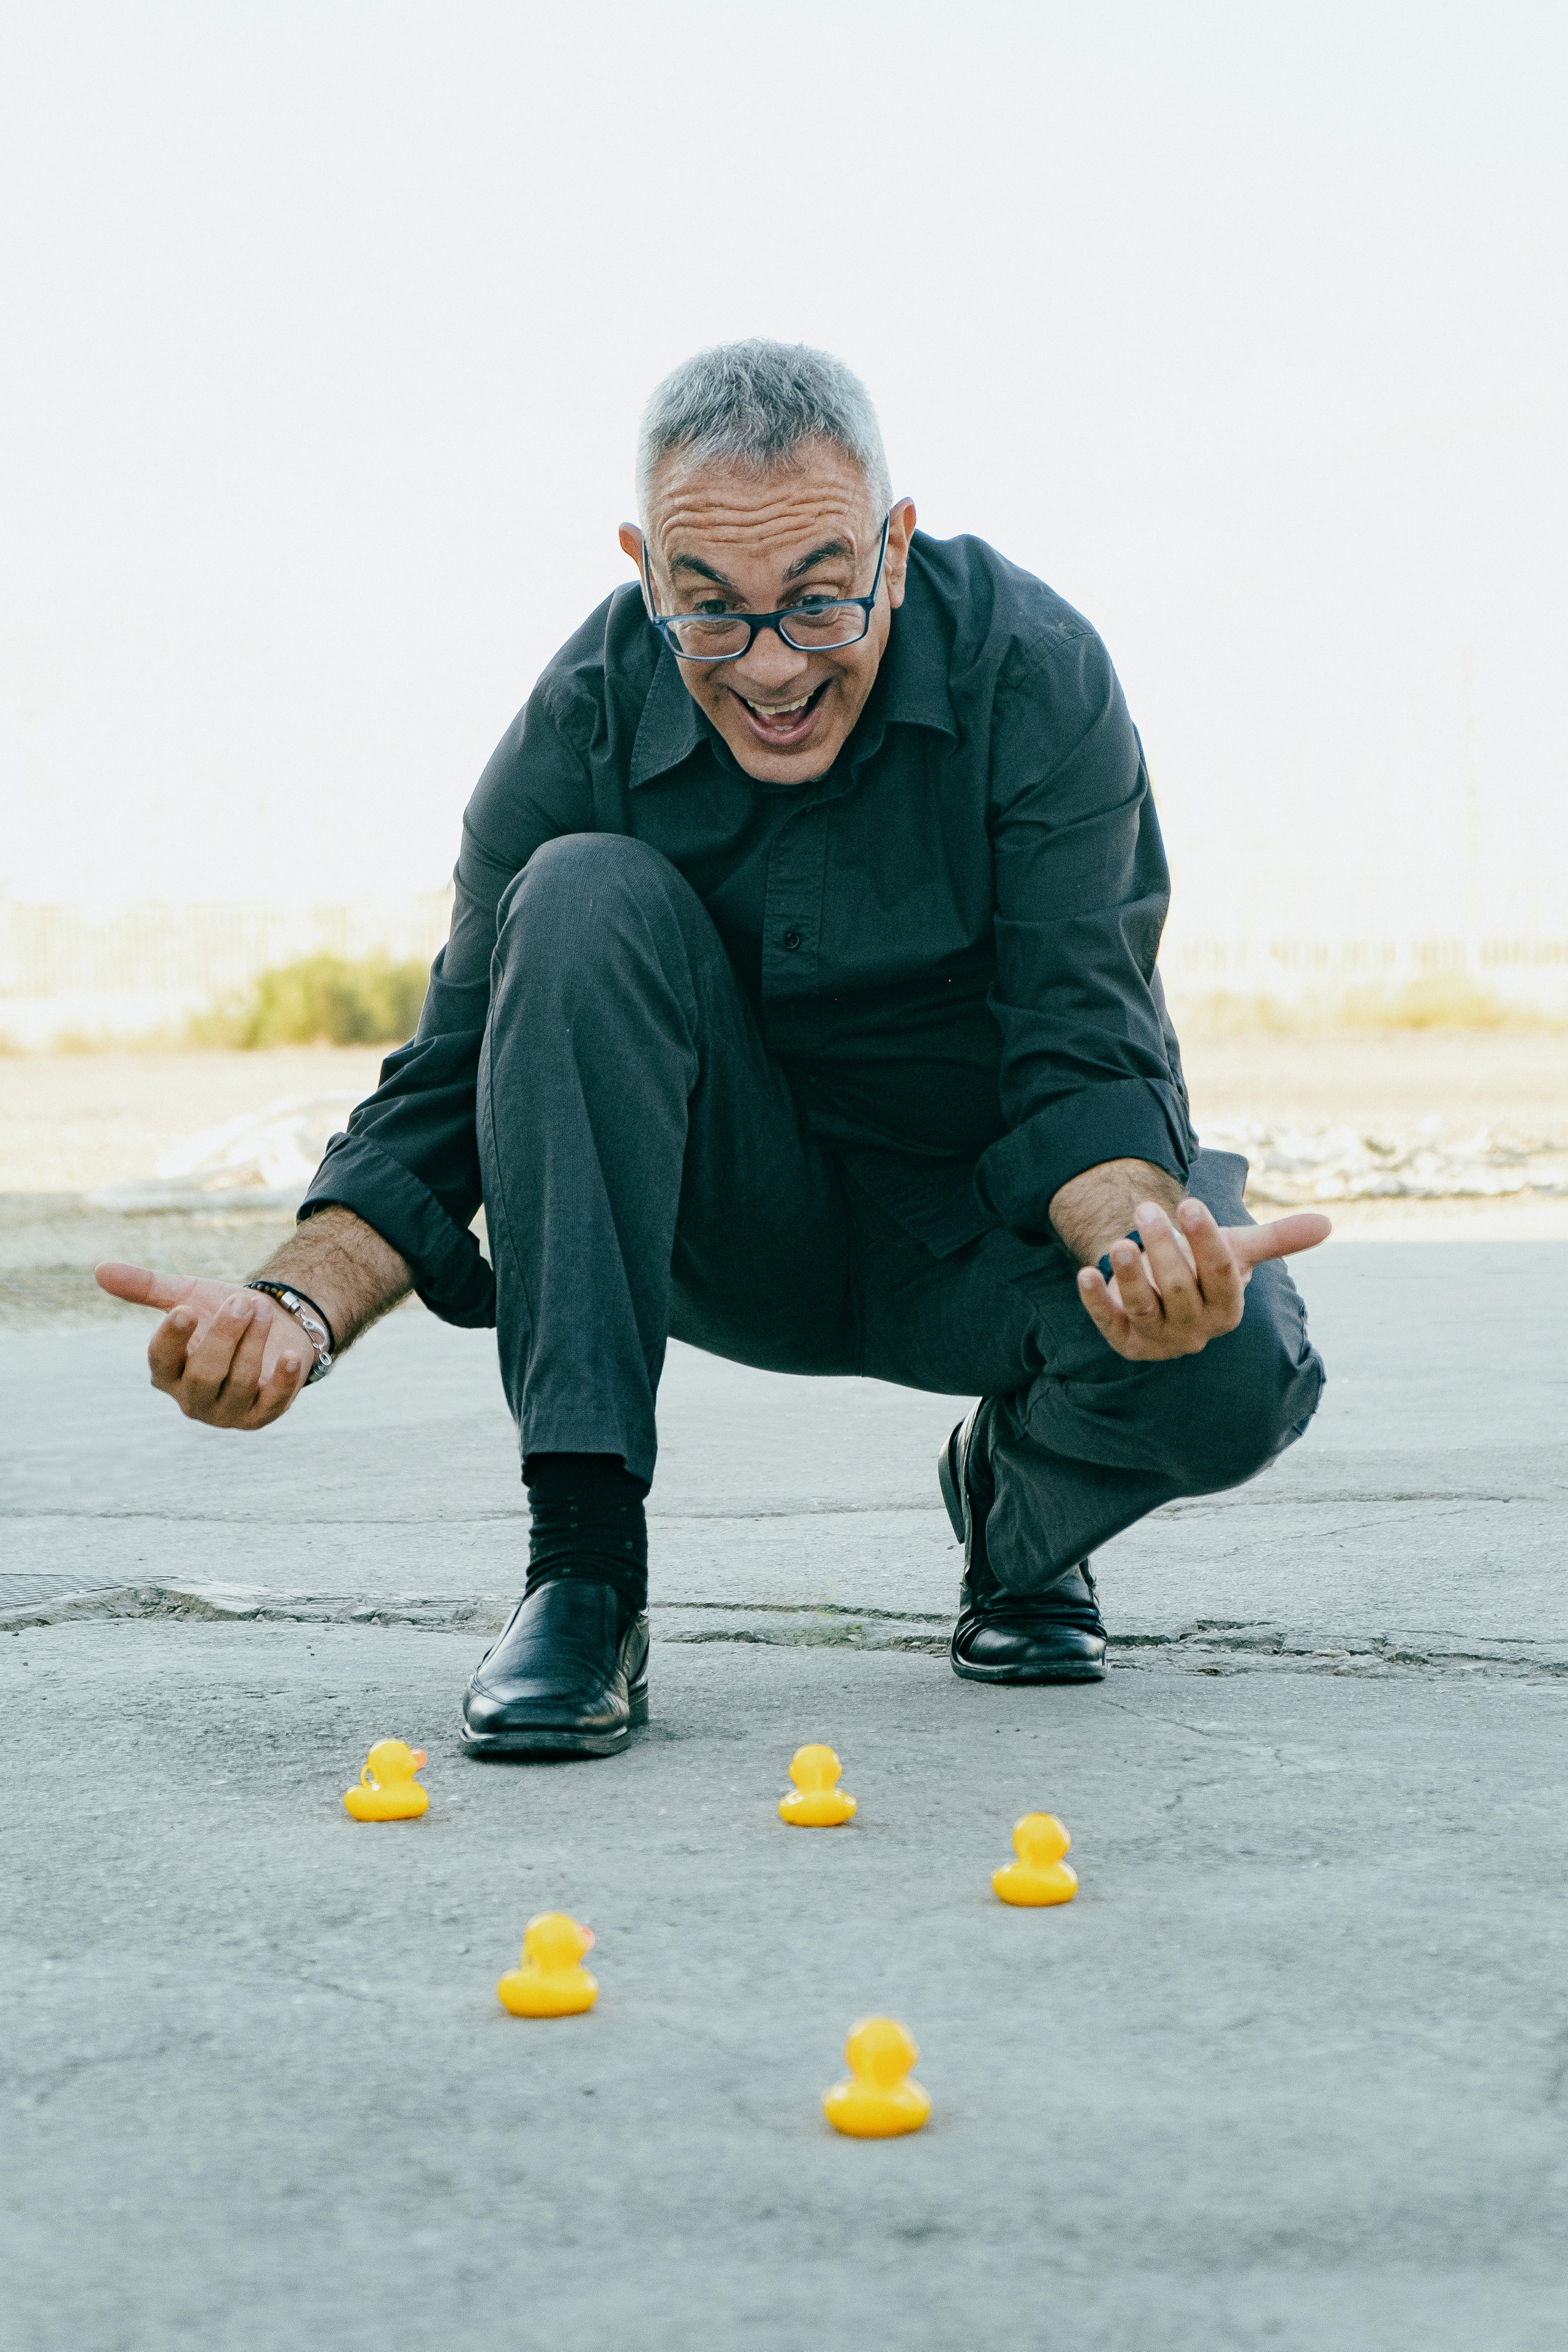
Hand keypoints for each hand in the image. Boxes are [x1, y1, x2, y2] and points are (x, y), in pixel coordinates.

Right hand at [94, 1263, 311, 1428]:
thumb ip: (148, 1287)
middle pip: (204, 1374)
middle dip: (224, 1336)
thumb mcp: (187, 1295)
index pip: (161, 1361)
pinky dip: (283, 1380)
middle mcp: (192, 1398)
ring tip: (263, 1309)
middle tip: (243, 1303)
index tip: (185, 1310)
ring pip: (239, 1383)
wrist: (272, 1324)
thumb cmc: (220, 1313)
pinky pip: (272, 1403)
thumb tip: (100, 1269)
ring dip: (254, 1344)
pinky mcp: (262, 1415)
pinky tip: (290, 1355)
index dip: (172, 1337)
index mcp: (167, 1372)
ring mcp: (227, 1412)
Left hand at [1074, 1198, 1330, 1361]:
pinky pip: (1110, 1324)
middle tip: (1147, 1208)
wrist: (1165, 1292)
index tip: (1191, 1203)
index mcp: (1227, 1308)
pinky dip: (1096, 1302)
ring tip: (1119, 1241)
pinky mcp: (1126, 1342)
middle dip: (1163, 1247)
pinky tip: (1085, 1273)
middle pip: (1179, 1288)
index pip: (1221, 1275)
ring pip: (1145, 1307)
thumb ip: (1278, 1239)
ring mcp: (1159, 1339)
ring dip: (1129, 1275)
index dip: (1206, 1240)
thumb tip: (1328, 1223)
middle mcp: (1196, 1329)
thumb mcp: (1238, 1251)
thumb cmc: (1204, 1267)